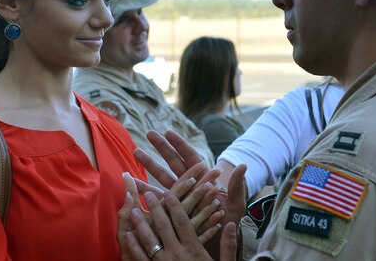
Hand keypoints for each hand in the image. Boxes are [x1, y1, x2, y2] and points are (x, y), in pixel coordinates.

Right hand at [134, 131, 247, 257]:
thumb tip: (243, 165)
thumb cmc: (230, 221)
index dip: (179, 144)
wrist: (222, 243)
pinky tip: (132, 186)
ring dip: (148, 167)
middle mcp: (190, 186)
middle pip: (173, 163)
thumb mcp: (236, 203)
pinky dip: (145, 192)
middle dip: (161, 148)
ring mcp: (179, 197)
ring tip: (136, 153)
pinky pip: (158, 200)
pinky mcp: (171, 210)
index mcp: (204, 179)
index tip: (168, 132)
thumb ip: (237, 186)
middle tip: (149, 134)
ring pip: (161, 178)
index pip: (191, 157)